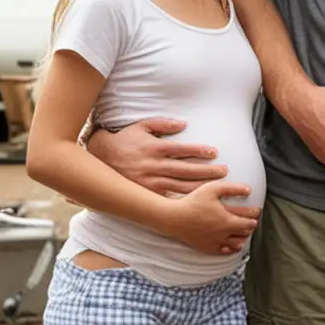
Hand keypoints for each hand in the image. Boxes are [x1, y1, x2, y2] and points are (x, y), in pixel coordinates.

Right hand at [89, 116, 225, 194]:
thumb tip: (183, 124)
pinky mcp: (148, 192)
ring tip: (218, 186)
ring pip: (180, 185)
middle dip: (206, 171)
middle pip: (185, 169)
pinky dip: (185, 199)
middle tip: (224, 171)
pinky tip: (199, 201)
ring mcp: (150, 181)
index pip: (181, 150)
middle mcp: (153, 166)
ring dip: (200, 186)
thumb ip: (162, 124)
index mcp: (154, 148)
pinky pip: (169, 197)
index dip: (199, 151)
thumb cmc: (124, 140)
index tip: (214, 152)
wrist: (101, 158)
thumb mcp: (141, 126)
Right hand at [164, 178, 260, 256]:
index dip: (255, 216)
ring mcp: (216, 243)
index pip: (250, 222)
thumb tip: (249, 190)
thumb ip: (233, 188)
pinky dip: (232, 247)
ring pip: (237, 244)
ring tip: (244, 231)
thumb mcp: (213, 189)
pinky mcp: (208, 248)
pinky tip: (233, 242)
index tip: (256, 210)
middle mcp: (224, 235)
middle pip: (245, 233)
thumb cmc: (193, 201)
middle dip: (251, 226)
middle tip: (252, 220)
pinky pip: (225, 251)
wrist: (173, 218)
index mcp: (228, 221)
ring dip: (243, 237)